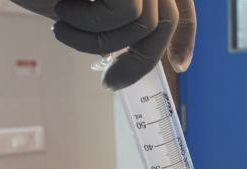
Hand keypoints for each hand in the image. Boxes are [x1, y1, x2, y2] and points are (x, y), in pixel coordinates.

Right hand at [12, 0, 195, 89]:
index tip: (179, 65)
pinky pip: (130, 15)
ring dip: (101, 42)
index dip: (185, 35)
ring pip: (147, 24)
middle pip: (165, 21)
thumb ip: (119, 17)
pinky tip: (61, 11)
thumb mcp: (84, 4)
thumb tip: (153, 55)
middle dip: (140, 61)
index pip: (178, 3)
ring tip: (63, 27)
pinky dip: (93, 26)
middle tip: (110, 83)